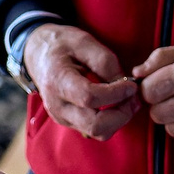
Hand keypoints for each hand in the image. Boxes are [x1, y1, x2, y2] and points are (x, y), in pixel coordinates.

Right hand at [23, 24, 140, 140]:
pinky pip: (95, 130)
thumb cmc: (62, 44)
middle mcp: (57, 105)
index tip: (131, 85)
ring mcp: (62, 117)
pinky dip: (111, 120)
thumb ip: (105, 62)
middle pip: (95, 125)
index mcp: (57, 81)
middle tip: (134, 97)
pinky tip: (116, 103)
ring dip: (118, 119)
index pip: (89, 98)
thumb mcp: (84, 41)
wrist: (39, 54)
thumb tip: (125, 86)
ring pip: (97, 132)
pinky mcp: (69, 122)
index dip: (116, 94)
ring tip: (128, 100)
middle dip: (122, 113)